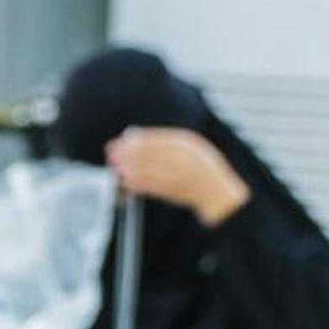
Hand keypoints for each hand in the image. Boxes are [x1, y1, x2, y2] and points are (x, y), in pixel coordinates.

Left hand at [106, 127, 249, 227]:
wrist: (216, 192)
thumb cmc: (199, 165)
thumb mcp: (188, 145)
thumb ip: (164, 139)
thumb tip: (132, 136)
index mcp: (187, 144)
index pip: (156, 140)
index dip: (135, 141)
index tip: (121, 141)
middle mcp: (183, 160)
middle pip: (149, 155)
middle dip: (127, 154)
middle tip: (111, 153)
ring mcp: (179, 177)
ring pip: (148, 171)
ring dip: (128, 169)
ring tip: (115, 166)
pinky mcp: (175, 192)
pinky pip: (152, 187)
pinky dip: (137, 184)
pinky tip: (126, 182)